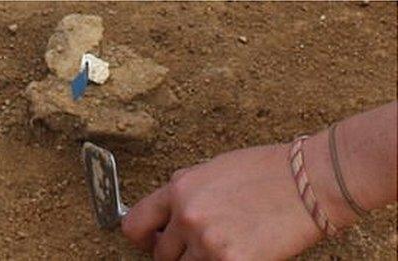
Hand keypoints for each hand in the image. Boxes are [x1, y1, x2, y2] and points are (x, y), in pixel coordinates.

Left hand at [122, 144, 323, 259]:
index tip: (150, 241)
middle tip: (198, 247)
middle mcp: (187, 216)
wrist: (311, 181)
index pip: (134, 224)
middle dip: (176, 253)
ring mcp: (208, 243)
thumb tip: (169, 213)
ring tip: (224, 245)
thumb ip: (185, 191)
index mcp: (180, 188)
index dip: (140, 237)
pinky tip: (241, 251)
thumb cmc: (267, 170)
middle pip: (161, 255)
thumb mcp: (214, 169)